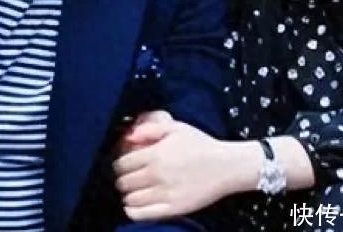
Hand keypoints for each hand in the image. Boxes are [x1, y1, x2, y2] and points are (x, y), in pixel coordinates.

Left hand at [113, 114, 229, 220]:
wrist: (225, 166)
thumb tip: (129, 136)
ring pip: (131, 199)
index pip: (122, 164)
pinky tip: (134, 205)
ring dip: (127, 195)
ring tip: (132, 191)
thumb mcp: (176, 128)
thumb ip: (150, 129)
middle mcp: (157, 175)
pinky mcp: (173, 209)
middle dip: (121, 180)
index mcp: (155, 154)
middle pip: (124, 182)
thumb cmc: (200, 144)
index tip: (121, 165)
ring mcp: (164, 194)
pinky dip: (132, 211)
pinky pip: (143, 214)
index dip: (117, 165)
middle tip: (126, 178)